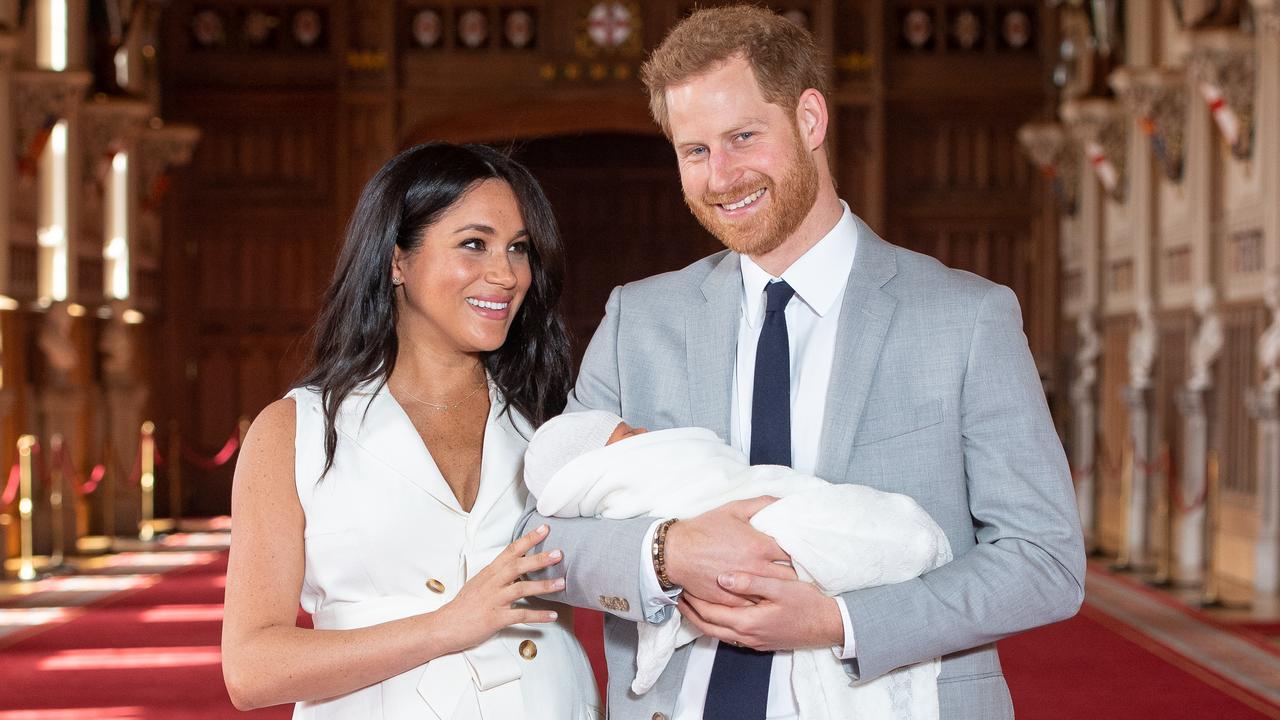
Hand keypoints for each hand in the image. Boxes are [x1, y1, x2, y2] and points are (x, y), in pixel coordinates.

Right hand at [433, 524, 563, 653]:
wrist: (446, 626)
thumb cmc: (464, 605)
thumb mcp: (479, 583)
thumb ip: (497, 574)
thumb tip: (516, 565)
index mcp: (489, 572)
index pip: (510, 551)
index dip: (528, 539)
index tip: (544, 529)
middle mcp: (492, 583)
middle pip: (517, 566)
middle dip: (539, 559)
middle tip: (559, 554)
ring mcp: (493, 600)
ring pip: (521, 589)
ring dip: (543, 586)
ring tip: (561, 584)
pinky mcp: (495, 618)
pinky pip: (520, 615)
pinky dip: (538, 615)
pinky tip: (552, 616)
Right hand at [664, 497, 794, 605]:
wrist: (676, 552)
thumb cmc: (705, 529)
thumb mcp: (734, 509)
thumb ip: (762, 503)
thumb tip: (784, 502)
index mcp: (760, 546)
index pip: (794, 553)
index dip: (801, 553)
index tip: (803, 553)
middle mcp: (756, 569)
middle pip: (790, 577)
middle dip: (795, 573)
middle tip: (798, 570)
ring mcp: (744, 587)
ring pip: (774, 594)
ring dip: (780, 589)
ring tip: (786, 586)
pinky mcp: (733, 601)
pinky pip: (756, 605)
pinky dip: (762, 601)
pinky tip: (766, 597)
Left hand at [678, 572, 843, 651]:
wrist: (829, 626)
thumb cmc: (807, 604)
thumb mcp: (780, 587)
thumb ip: (751, 582)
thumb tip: (722, 578)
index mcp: (748, 622)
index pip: (709, 613)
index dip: (693, 600)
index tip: (683, 584)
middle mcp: (746, 636)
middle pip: (708, 627)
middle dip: (691, 612)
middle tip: (679, 594)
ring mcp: (753, 641)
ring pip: (717, 633)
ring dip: (702, 619)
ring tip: (692, 602)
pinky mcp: (759, 642)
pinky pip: (729, 635)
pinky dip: (717, 623)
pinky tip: (718, 611)